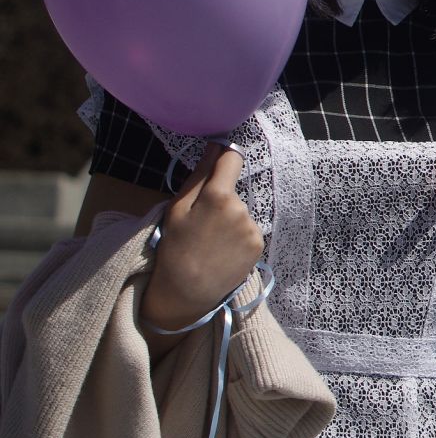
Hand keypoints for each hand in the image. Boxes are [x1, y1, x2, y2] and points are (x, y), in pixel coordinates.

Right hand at [142, 145, 263, 329]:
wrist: (186, 291)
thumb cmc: (174, 247)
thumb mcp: (177, 209)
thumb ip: (199, 175)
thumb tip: (215, 145)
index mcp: (218, 196)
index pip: (232, 159)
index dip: (224, 159)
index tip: (216, 168)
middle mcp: (241, 208)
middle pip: (233, 191)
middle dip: (219, 200)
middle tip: (201, 224)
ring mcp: (252, 227)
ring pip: (240, 212)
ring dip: (228, 220)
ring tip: (210, 241)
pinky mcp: (259, 244)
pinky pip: (248, 230)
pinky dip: (237, 237)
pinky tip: (221, 251)